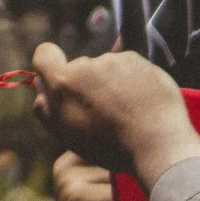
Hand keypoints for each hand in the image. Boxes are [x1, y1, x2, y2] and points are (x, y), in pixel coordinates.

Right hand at [32, 44, 199, 190]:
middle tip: (105, 112)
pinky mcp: (139, 59)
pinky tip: (143, 103)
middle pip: (80, 67)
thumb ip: (46, 108)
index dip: (50, 63)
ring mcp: (114, 60)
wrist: (158, 144)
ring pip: (107, 67)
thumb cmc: (111, 147)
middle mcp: (86, 65)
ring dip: (113, 82)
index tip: (63, 78)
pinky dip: (134, 80)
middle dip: (88, 83)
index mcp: (63, 83)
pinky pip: (130, 67)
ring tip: (129, 111)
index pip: (44, 54)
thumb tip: (40, 88)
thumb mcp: (68, 135)